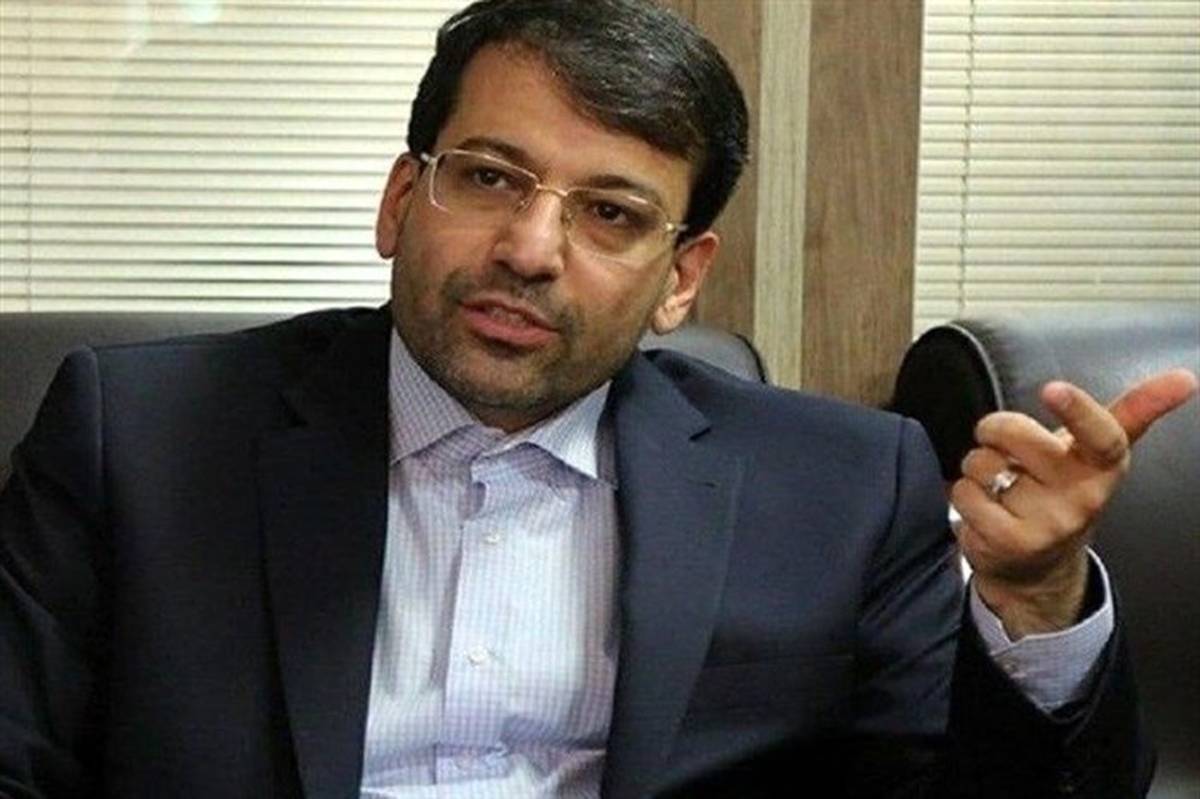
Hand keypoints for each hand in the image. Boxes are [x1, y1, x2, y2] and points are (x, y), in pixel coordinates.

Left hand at [950, 368, 1198, 638]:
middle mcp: (1082, 496)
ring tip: (1001, 486)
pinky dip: (964, 494)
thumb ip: (1135, 411)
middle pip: (1016, 434)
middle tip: (1004, 446)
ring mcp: (1048, 523)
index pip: (1100, 436)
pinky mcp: (1011, 541)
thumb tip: (1187, 377)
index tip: (1054, 389)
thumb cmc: (1063, 490)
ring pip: (982, 463)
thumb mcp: (1097, 452)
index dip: (1077, 411)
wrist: (1039, 565)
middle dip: (994, 430)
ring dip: (978, 468)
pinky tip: (986, 509)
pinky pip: (963, 493)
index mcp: (1104, 465)